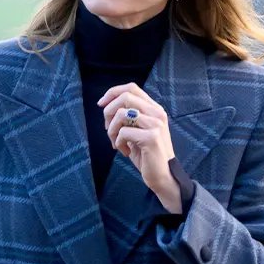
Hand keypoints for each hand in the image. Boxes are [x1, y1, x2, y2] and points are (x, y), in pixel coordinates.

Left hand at [98, 83, 181, 212]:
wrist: (162, 176)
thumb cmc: (146, 154)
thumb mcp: (136, 130)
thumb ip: (128, 116)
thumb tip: (106, 105)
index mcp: (154, 109)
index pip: (131, 88)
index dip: (112, 92)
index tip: (101, 104)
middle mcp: (157, 113)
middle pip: (125, 97)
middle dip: (109, 112)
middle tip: (108, 129)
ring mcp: (155, 124)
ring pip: (121, 114)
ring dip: (112, 130)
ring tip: (116, 142)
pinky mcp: (151, 137)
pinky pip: (123, 132)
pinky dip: (118, 142)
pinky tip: (125, 151)